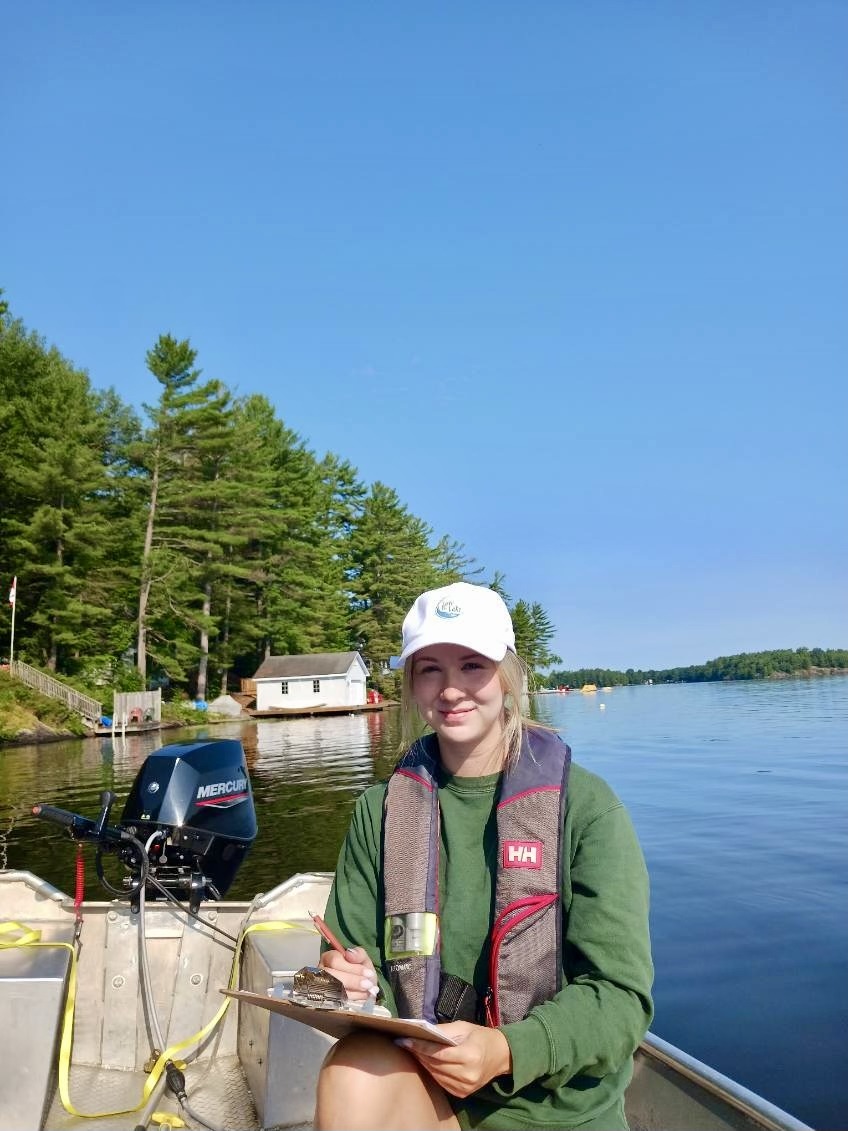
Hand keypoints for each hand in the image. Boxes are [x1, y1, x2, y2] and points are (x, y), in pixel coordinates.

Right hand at [318, 945, 379, 1002]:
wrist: (364, 989)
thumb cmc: (361, 972)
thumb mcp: (363, 960)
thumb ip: (358, 954)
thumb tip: (348, 954)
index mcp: (328, 958)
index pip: (334, 961)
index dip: (352, 968)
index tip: (368, 973)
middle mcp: (322, 973)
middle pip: (332, 977)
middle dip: (352, 981)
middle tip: (368, 985)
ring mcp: (322, 989)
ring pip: (334, 992)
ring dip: (353, 993)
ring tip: (367, 992)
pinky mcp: (327, 1003)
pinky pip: (336, 1004)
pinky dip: (351, 1002)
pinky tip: (362, 1000)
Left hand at [395, 1021, 511, 1097]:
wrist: (501, 1056)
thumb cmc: (481, 1037)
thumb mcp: (464, 1027)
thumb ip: (443, 1030)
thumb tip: (421, 1030)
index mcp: (470, 1056)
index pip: (439, 1054)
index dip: (420, 1047)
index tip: (404, 1040)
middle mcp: (467, 1074)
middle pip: (435, 1065)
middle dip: (418, 1053)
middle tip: (405, 1042)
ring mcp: (465, 1087)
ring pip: (436, 1075)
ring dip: (423, 1063)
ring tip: (413, 1050)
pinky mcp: (462, 1093)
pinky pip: (441, 1082)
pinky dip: (432, 1071)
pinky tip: (426, 1062)